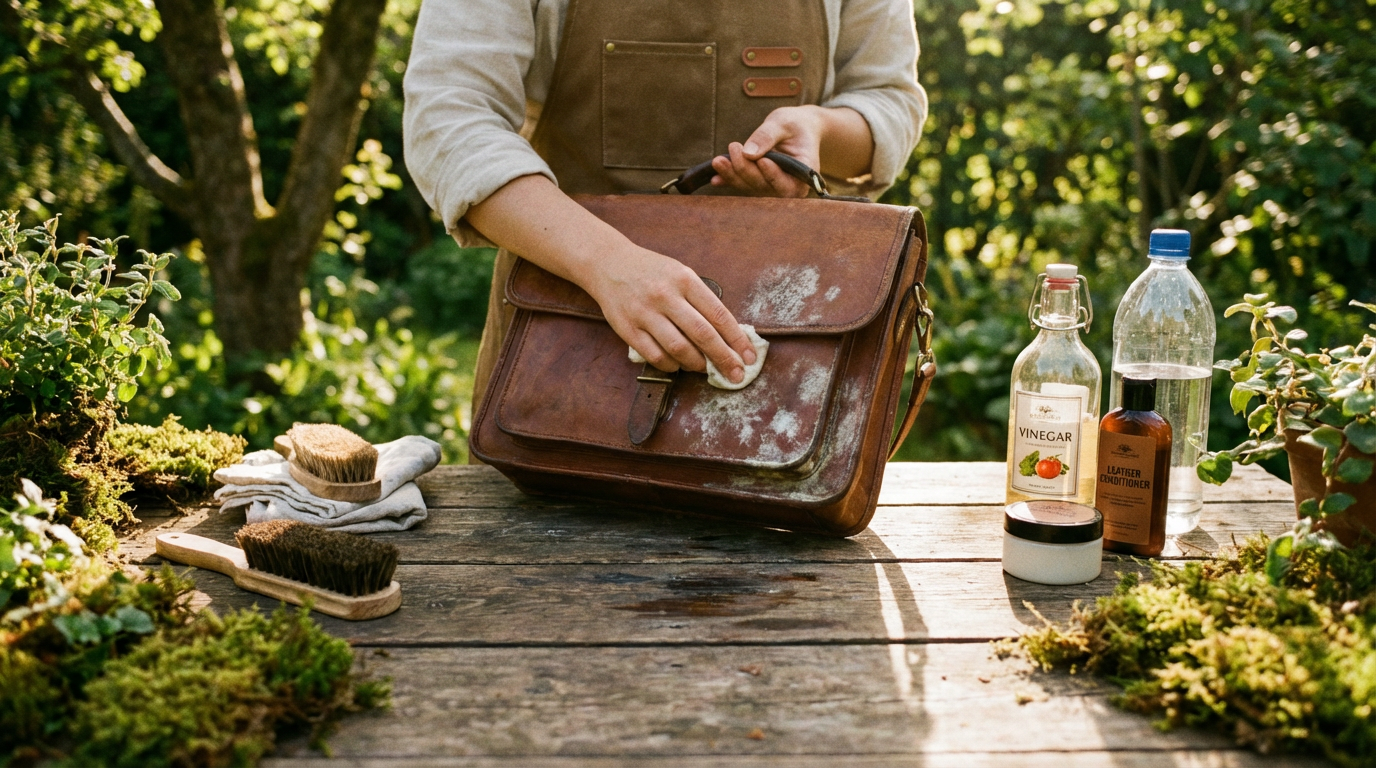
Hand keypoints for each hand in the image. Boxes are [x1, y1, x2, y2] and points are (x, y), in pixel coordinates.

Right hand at [586, 243, 756, 382]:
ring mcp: (644, 313)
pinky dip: (672, 365)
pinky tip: (679, 365)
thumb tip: (728, 335)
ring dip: (697, 364)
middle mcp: (665, 296)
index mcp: (684, 279)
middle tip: (737, 375)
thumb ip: (701, 300)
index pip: (718, 314)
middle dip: (724, 358)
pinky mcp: (627, 329)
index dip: (737, 339)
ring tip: (705, 368)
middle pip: (702, 334)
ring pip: (679, 348)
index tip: (749, 356)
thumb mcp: (680, 273)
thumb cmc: (652, 271)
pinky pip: (655, 356)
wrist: (608, 263)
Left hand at [710, 106, 824, 196]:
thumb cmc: (794, 124)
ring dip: (733, 175)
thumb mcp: (783, 122)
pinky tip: (715, 178)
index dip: (774, 175)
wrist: (796, 129)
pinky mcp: (759, 183)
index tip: (762, 161)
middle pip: (765, 185)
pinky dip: (729, 180)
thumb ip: (767, 136)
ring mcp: (773, 186)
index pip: (789, 182)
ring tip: (717, 161)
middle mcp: (790, 185)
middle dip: (746, 170)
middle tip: (734, 147)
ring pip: (751, 187)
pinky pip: (743, 184)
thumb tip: (748, 153)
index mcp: (805, 172)